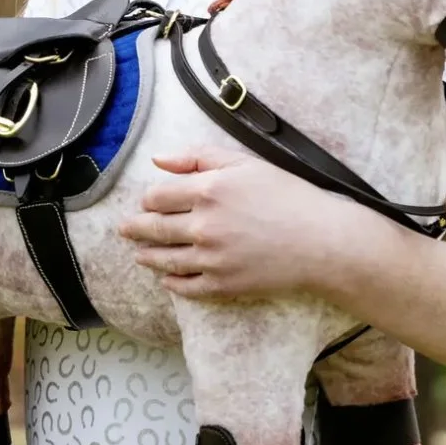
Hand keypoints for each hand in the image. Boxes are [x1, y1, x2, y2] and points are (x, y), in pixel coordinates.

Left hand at [118, 145, 347, 298]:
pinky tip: (168, 280)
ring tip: (140, 255)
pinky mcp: (222, 286)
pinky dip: (172, 283)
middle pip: (153, 228)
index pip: (157, 196)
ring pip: (163, 260)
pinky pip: (185, 287)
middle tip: (124, 229)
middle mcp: (202, 226)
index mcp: (207, 191)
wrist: (321, 242)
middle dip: (134, 228)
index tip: (148, 202)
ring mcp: (210, 259)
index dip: (149, 199)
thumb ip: (199, 157)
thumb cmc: (289, 196)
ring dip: (147, 256)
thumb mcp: (246, 164)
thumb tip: (158, 160)